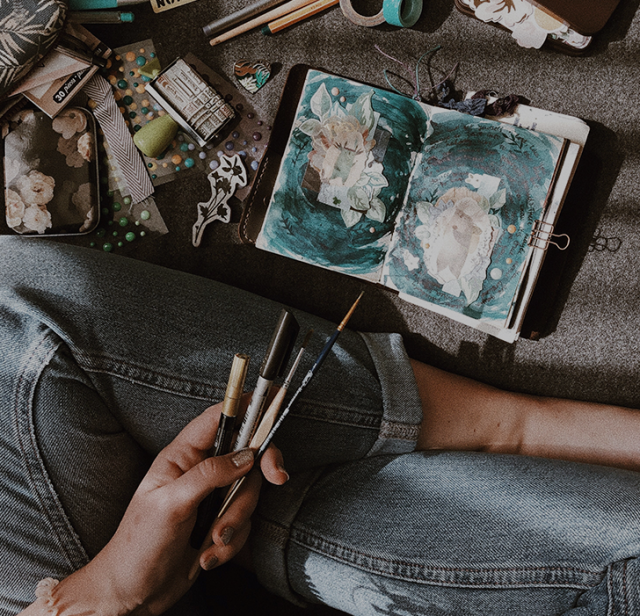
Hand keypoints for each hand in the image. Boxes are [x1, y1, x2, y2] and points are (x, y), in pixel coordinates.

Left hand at [27, 400, 287, 615]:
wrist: (131, 593)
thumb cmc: (138, 546)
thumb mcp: (171, 505)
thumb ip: (209, 475)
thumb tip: (246, 456)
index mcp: (182, 455)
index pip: (218, 418)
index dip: (247, 408)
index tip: (273, 410)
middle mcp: (200, 471)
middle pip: (245, 458)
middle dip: (254, 479)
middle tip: (276, 479)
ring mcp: (211, 497)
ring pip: (248, 494)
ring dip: (235, 521)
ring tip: (211, 541)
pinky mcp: (218, 522)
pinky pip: (244, 523)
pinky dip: (231, 542)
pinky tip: (207, 556)